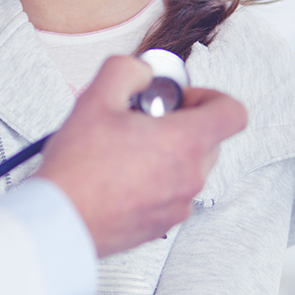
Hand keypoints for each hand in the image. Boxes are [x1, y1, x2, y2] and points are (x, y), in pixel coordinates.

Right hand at [34, 55, 246, 258]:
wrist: (61, 219)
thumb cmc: (78, 166)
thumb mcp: (96, 98)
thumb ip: (127, 70)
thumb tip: (142, 71)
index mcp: (184, 143)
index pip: (233, 113)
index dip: (210, 97)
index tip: (181, 99)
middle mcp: (191, 177)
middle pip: (210, 140)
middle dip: (181, 124)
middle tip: (142, 121)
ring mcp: (178, 205)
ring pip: (188, 167)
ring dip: (166, 153)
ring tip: (124, 150)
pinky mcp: (162, 224)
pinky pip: (171, 193)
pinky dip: (154, 180)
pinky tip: (118, 176)